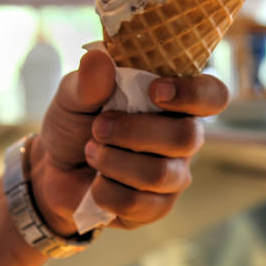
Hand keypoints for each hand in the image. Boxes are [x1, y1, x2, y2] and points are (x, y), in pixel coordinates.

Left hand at [29, 49, 228, 235]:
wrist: (52, 170)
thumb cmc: (75, 124)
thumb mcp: (73, 96)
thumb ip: (87, 81)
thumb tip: (99, 59)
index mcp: (172, 100)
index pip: (213, 95)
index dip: (194, 94)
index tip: (156, 91)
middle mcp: (182, 136)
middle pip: (187, 137)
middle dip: (135, 132)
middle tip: (99, 127)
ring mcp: (173, 175)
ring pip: (160, 174)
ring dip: (115, 162)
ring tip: (91, 152)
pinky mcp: (156, 207)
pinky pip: (140, 204)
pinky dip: (107, 192)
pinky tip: (95, 183)